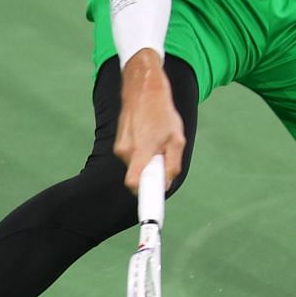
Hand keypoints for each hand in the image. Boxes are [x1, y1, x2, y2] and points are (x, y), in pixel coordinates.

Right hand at [113, 49, 185, 190]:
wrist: (143, 88)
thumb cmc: (162, 112)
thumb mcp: (177, 138)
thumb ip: (173, 163)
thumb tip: (167, 182)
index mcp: (141, 151)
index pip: (134, 184)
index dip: (143, 197)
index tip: (150, 208)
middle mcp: (125, 151)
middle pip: (138, 175)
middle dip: (152, 172)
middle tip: (164, 156)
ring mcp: (119, 146)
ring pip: (136, 164)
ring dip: (148, 158)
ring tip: (158, 138)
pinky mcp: (118, 142)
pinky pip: (132, 155)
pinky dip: (142, 151)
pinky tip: (150, 134)